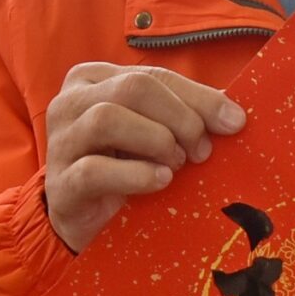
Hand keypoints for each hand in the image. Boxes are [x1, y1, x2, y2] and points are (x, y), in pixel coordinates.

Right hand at [43, 63, 245, 253]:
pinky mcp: (60, 184)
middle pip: (133, 88)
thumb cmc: (122, 167)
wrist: (81, 219)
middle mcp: (70, 101)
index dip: (198, 97)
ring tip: (176, 165)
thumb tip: (233, 114)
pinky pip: (94, 170)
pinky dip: (136, 174)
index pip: (153, 75)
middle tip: (202, 151)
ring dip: (156, 140)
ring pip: (107, 119)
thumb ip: (184, 114)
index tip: (235, 122)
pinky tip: (160, 181)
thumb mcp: (152, 132)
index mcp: (94, 79)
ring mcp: (60, 142)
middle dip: (180, 118)